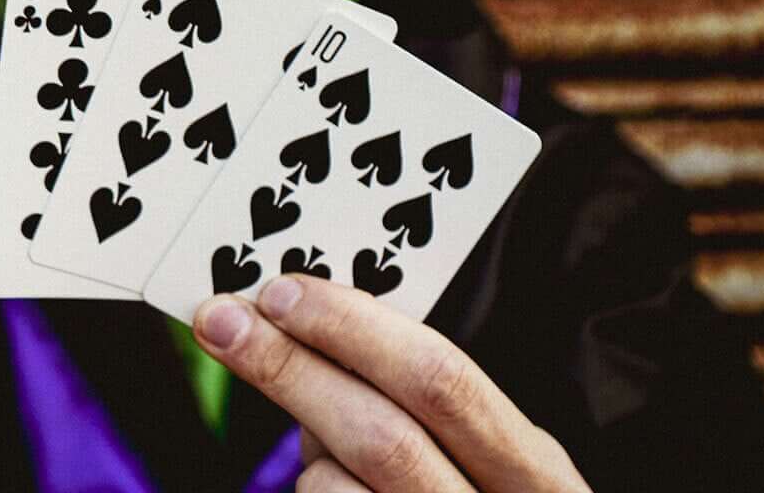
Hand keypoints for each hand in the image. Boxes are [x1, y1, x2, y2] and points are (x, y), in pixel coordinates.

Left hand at [194, 276, 589, 491]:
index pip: (443, 382)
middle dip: (290, 368)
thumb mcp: (496, 457)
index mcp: (540, 476)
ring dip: (307, 447)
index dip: (354, 328)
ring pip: (335, 487)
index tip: (281, 290)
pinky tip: (335, 483)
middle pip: (380, 437)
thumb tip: (310, 333)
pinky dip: (311, 486)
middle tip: (222, 321)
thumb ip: (430, 404)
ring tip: (324, 434)